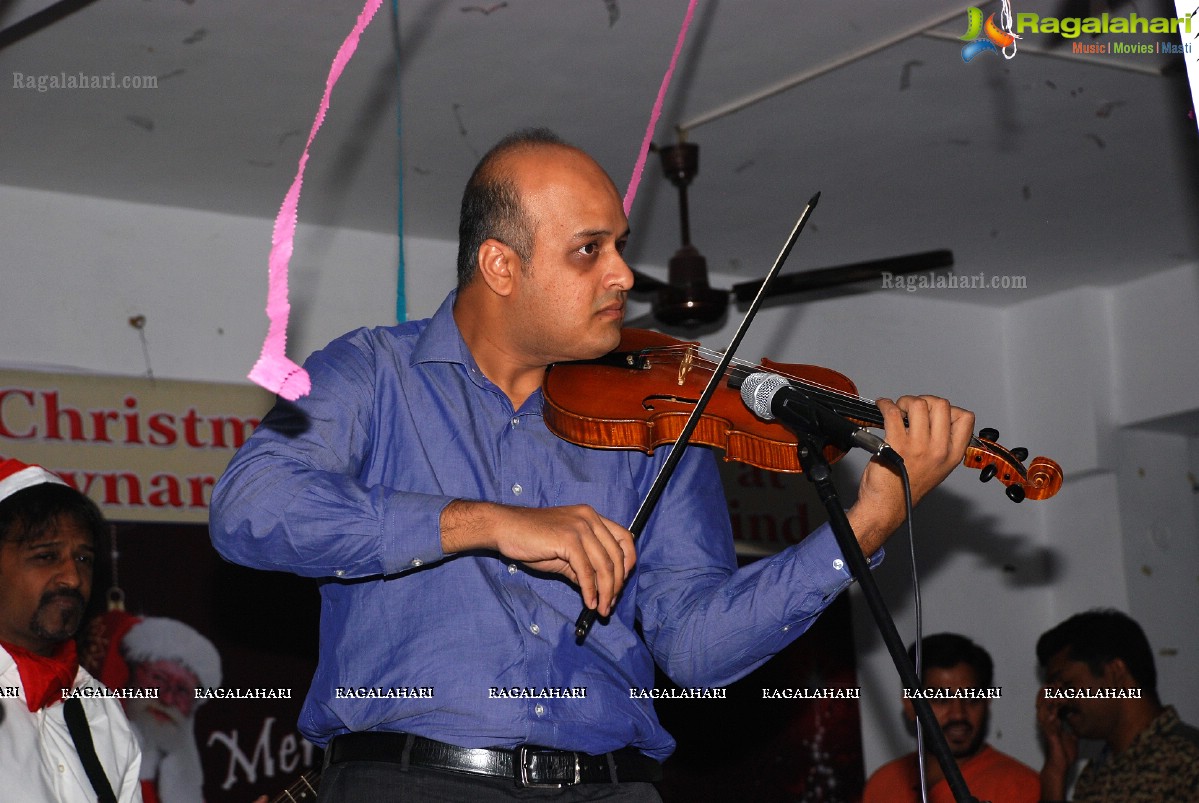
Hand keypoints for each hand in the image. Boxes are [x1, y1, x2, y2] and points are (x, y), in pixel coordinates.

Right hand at [441, 500, 635, 615]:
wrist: (505, 528)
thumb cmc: (531, 539)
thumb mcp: (564, 551)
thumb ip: (583, 566)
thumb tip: (599, 588)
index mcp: (591, 517)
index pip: (625, 537)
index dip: (629, 562)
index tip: (622, 583)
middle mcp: (590, 518)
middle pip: (617, 556)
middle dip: (617, 584)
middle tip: (610, 604)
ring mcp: (580, 527)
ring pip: (605, 565)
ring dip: (606, 592)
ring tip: (602, 609)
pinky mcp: (568, 539)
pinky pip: (587, 571)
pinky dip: (590, 590)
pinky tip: (589, 601)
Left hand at [847, 395, 973, 553]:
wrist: (887, 507)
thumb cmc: (906, 488)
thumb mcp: (938, 468)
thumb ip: (941, 444)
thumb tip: (932, 418)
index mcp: (952, 455)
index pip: (966, 418)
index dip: (950, 409)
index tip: (934, 412)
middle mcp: (938, 449)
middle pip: (941, 405)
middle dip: (924, 400)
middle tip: (912, 408)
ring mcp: (918, 446)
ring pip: (918, 404)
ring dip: (905, 401)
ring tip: (898, 409)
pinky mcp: (896, 444)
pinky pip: (893, 412)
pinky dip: (885, 405)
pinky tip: (883, 408)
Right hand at [1036, 686, 1078, 798]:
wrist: (1060, 765)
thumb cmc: (1064, 754)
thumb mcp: (1072, 738)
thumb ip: (1072, 729)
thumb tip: (1078, 724)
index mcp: (1054, 723)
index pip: (1053, 705)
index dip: (1056, 695)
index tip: (1060, 686)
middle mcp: (1048, 722)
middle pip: (1045, 703)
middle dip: (1048, 693)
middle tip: (1053, 682)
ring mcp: (1047, 726)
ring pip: (1042, 708)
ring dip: (1046, 697)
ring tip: (1049, 688)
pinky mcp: (1048, 732)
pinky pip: (1045, 718)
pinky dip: (1048, 710)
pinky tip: (1052, 702)